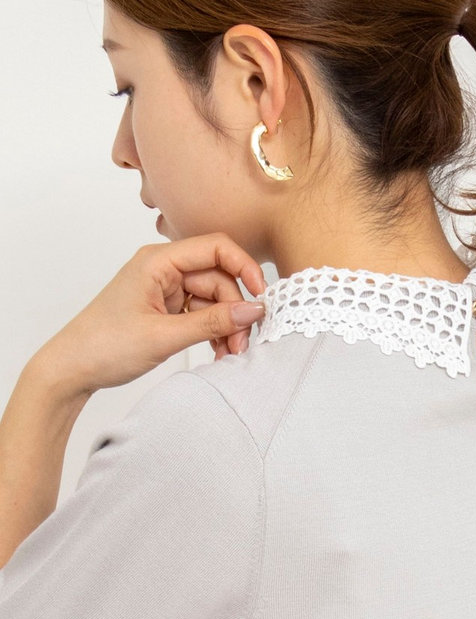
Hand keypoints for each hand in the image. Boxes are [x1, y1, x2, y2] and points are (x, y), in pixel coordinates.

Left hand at [32, 233, 267, 396]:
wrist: (71, 370)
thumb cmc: (103, 346)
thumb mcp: (164, 336)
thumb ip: (212, 322)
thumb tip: (253, 310)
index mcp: (158, 261)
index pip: (215, 248)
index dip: (244, 268)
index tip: (261, 297)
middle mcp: (163, 270)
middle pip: (218, 279)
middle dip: (234, 311)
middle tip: (241, 344)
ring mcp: (165, 290)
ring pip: (213, 300)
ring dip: (226, 326)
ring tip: (229, 353)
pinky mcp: (166, 310)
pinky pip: (202, 314)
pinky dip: (213, 332)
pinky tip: (218, 351)